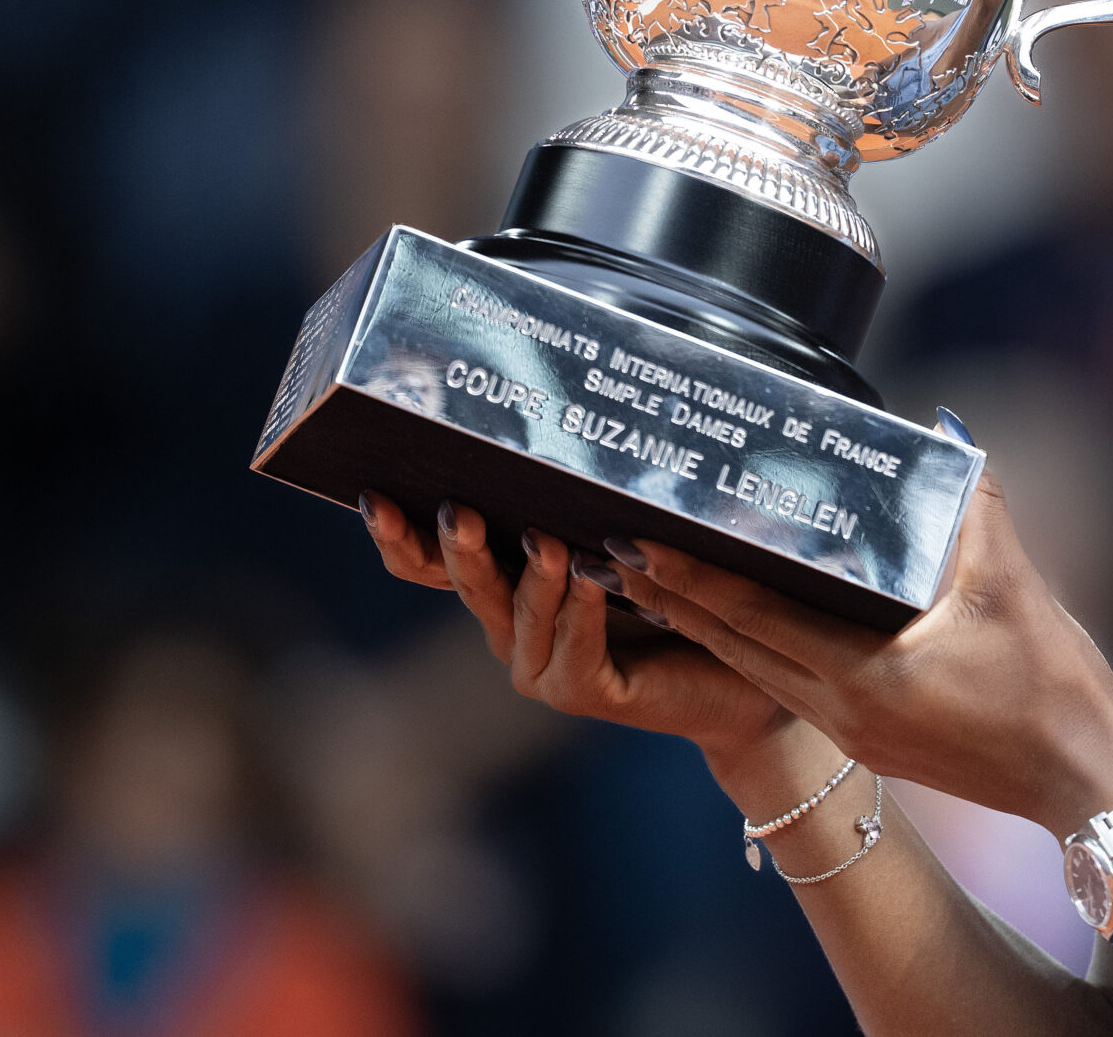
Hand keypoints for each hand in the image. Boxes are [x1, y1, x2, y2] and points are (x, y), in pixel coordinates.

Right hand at [357, 492, 791, 757]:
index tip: (374, 494)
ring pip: (521, 615)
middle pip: (465, 586)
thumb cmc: (672, 585)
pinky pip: (576, 649)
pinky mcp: (584, 691)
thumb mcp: (614, 531)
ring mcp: (541, 666)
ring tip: (546, 540)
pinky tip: (593, 580)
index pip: (431, 563)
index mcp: (504, 586)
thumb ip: (577, 500)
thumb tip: (547, 421)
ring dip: (533, 577)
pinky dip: (583, 612)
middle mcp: (510, 628)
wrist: (738, 666)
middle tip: (459, 510)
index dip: (399, 536)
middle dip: (458, 548)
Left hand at [608, 463, 1112, 837]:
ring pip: (758, 669)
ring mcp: (852, 731)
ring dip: (708, 626)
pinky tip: (745, 623)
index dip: (695, 577)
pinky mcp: (871, 739)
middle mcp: (840, 711)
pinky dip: (755, 648)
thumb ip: (975, 507)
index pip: (756, 616)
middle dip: (678, 598)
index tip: (644, 540)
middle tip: (624, 550)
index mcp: (862, 676)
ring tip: (659, 583)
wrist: (1081, 781)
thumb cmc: (1052, 690)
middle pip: (738, 646)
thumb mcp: (1014, 588)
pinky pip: (790, 685)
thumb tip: (947, 434)